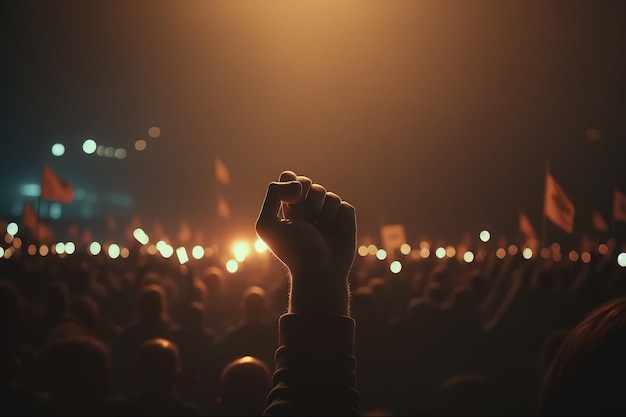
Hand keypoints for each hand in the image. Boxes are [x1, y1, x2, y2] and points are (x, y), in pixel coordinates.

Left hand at [256, 170, 356, 314]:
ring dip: (324, 215)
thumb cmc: (292, 251)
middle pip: (309, 183)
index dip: (292, 183)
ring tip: (320, 232)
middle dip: (308, 201)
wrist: (318, 273)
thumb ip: (272, 196)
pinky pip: (345, 206)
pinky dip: (339, 221)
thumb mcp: (268, 225)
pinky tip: (334, 234)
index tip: (292, 199)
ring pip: (330, 195)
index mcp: (287, 207)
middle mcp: (307, 207)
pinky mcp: (345, 220)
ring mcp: (328, 213)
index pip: (289, 177)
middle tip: (305, 221)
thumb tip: (296, 184)